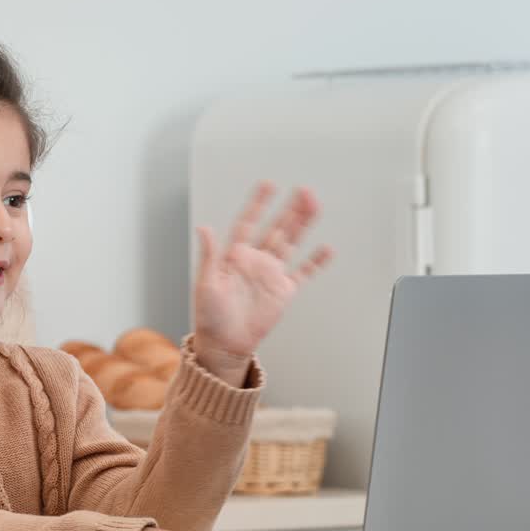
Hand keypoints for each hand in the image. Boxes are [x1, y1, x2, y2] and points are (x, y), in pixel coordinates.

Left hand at [192, 182, 333, 378]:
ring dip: (302, 225)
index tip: (268, 185)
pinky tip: (326, 249)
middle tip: (304, 191)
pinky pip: (302, 273)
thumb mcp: (206, 284)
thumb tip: (203, 228)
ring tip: (315, 206)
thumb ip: (209, 255)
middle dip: (290, 210)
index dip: (258, 204)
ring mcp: (270, 274)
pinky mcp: (283, 291)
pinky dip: (315, 262)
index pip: (248, 223)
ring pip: (290, 243)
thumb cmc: (209, 316)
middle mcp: (255, 261)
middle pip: (276, 228)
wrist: (224, 344)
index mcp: (234, 256)